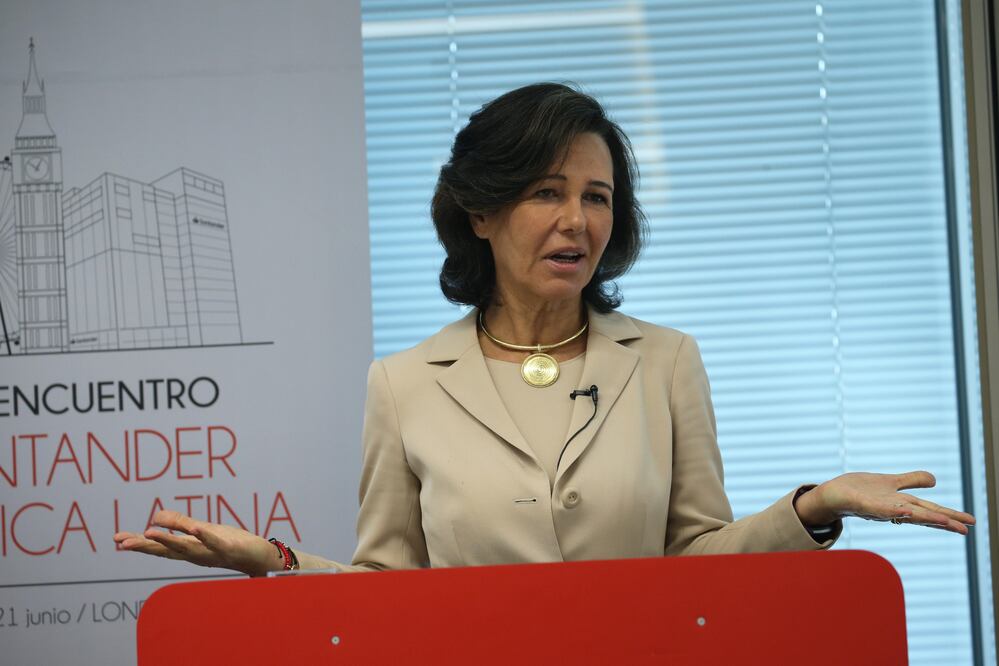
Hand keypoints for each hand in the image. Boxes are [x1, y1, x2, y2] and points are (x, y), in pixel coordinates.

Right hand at [113, 510, 282, 576]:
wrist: (259, 556)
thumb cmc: (230, 543)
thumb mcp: (203, 530)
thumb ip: (181, 524)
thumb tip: (156, 516)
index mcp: (188, 549)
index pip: (159, 547)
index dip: (137, 543)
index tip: (115, 538)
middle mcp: (196, 554)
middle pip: (166, 551)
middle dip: (143, 546)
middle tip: (121, 543)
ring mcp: (212, 553)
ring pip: (186, 548)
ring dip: (168, 541)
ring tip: (149, 532)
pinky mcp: (229, 548)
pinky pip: (215, 542)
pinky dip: (204, 536)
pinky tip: (195, 528)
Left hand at [794, 471, 974, 534]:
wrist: (834, 494)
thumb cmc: (862, 490)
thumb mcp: (891, 482)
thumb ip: (912, 481)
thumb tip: (935, 480)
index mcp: (902, 503)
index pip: (930, 510)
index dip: (949, 516)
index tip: (970, 524)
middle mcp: (894, 508)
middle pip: (923, 515)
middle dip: (945, 522)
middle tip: (967, 530)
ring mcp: (879, 508)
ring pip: (905, 514)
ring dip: (924, 517)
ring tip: (945, 522)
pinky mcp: (863, 505)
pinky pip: (879, 509)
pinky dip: (892, 511)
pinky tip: (904, 511)